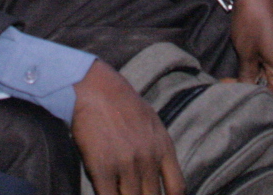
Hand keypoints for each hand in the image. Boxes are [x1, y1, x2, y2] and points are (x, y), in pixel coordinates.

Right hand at [71, 59, 184, 194]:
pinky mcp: (102, 168)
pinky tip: (105, 191)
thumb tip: (160, 173)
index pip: (177, 188)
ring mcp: (126, 164)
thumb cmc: (122, 104)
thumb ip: (158, 149)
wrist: (95, 88)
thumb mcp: (152, 123)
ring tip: (120, 191)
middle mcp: (148, 158)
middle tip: (134, 193)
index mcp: (163, 147)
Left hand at [228, 0, 272, 100]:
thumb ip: (248, 77)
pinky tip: (253, 56)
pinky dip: (267, 61)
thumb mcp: (246, 52)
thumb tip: (245, 92)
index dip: (255, 98)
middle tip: (234, 79)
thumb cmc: (251, 21)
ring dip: (261, 73)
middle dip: (257, 85)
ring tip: (242, 67)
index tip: (236, 91)